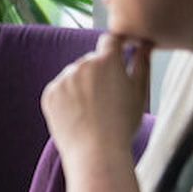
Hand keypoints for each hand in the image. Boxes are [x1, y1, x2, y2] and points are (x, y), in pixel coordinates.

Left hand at [42, 33, 152, 165]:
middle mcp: (81, 65)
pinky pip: (60, 89)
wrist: (96, 151)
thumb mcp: (140, 93)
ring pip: (74, 75)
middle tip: (108, 98)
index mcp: (106, 61)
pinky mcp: (49, 94)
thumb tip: (143, 46)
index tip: (120, 52)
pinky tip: (79, 115)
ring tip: (93, 111)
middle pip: (91, 61)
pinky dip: (68, 98)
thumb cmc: (122, 124)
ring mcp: (62, 79)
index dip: (116, 44)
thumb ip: (141, 64)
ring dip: (82, 85)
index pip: (110, 40)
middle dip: (99, 72)